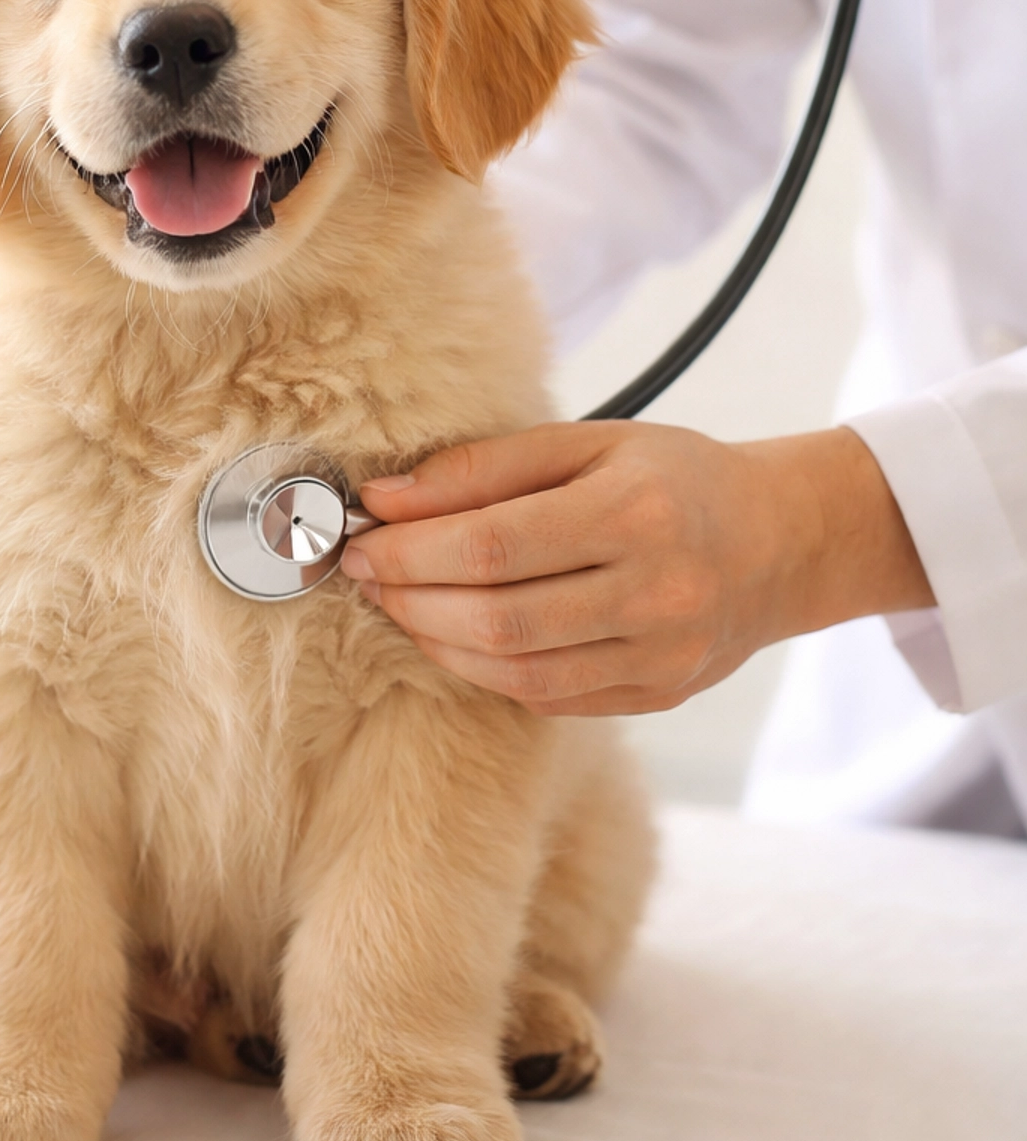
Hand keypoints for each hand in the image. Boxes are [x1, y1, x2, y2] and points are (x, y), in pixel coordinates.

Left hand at [341, 422, 932, 716]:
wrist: (781, 542)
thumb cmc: (674, 479)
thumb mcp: (589, 444)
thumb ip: (484, 468)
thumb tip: (383, 499)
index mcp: (635, 513)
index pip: (490, 546)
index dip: (409, 551)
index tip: (359, 540)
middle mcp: (654, 593)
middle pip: (496, 617)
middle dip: (410, 598)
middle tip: (366, 574)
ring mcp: (659, 656)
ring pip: (515, 670)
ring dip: (437, 641)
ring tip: (402, 605)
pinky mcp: (656, 695)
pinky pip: (547, 696)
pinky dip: (487, 669)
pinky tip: (458, 636)